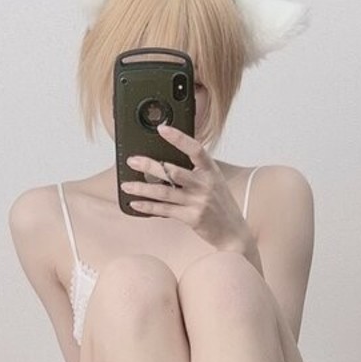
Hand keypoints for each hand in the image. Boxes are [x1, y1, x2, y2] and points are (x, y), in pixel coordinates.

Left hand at [119, 123, 248, 252]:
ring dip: (142, 188)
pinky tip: (135, 203)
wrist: (233, 232)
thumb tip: (168, 162)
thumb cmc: (220, 205)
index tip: (162, 129)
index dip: (179, 138)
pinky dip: (148, 207)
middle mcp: (205, 184)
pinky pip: (165, 210)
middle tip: (132, 160)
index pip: (195, 149)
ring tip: (127, 185)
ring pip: (164, 192)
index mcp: (211, 171)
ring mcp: (198, 202)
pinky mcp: (191, 218)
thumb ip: (196, 171)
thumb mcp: (214, 181)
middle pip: (173, 171)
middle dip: (149, 165)